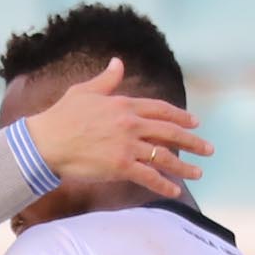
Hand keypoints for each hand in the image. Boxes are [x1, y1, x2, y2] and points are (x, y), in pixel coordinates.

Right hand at [20, 59, 210, 195]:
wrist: (46, 141)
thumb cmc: (61, 116)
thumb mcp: (85, 91)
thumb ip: (107, 79)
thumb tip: (118, 62)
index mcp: (124, 104)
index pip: (161, 110)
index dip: (181, 117)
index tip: (195, 122)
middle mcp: (131, 124)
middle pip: (170, 132)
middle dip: (192, 141)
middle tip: (208, 149)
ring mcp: (127, 146)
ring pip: (164, 156)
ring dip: (184, 166)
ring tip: (198, 173)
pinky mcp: (120, 166)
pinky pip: (148, 177)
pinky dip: (163, 185)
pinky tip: (175, 191)